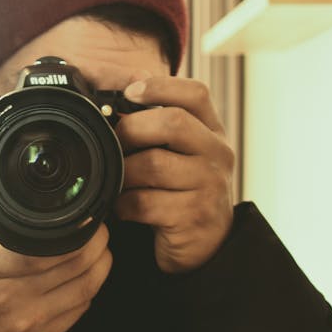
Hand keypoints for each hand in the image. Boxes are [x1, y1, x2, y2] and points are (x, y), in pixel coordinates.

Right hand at [0, 190, 112, 331]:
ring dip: (100, 264)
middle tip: (97, 227)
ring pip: (86, 289)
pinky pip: (78, 312)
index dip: (77, 230)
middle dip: (97, 241)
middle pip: (76, 266)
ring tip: (98, 248)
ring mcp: (30, 326)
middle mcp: (12, 300)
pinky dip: (88, 290)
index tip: (84, 216)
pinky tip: (83, 277)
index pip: (46, 248)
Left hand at [115, 74, 235, 273]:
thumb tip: (122, 85)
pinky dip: (124, 204)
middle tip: (114, 143)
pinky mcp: (194, 216)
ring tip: (118, 181)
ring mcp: (210, 185)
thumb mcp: (181, 154)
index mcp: (213, 132)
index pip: (196, 94)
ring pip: (152, 164)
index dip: (160, 86)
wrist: (205, 246)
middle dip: (132, 129)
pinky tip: (124, 208)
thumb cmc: (182, 192)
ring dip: (123, 172)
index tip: (130, 92)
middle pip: (172, 122)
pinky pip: (144, 202)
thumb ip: (159, 124)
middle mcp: (218, 154)